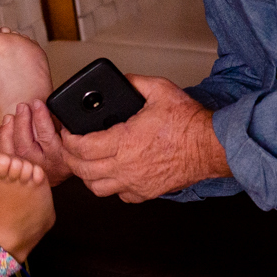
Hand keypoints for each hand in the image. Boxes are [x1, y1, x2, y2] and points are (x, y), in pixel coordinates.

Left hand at [0, 99, 71, 184]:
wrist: (61, 173)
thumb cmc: (68, 152)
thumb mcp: (71, 140)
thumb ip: (62, 126)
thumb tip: (50, 107)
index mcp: (58, 157)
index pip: (47, 136)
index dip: (40, 118)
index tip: (37, 103)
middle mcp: (42, 166)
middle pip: (26, 145)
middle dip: (22, 123)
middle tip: (22, 106)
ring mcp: (28, 171)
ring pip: (13, 153)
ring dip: (8, 134)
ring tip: (9, 117)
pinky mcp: (18, 174)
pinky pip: (4, 162)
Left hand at [61, 75, 229, 201]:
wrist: (210, 146)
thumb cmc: (188, 123)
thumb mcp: (160, 90)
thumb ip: (135, 83)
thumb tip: (122, 81)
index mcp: (124, 141)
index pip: (81, 147)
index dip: (68, 140)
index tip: (66, 133)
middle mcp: (126, 166)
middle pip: (82, 171)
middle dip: (70, 158)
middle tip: (69, 147)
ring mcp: (135, 182)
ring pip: (96, 188)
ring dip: (87, 176)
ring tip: (86, 162)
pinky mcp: (146, 192)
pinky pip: (119, 195)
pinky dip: (111, 186)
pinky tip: (113, 174)